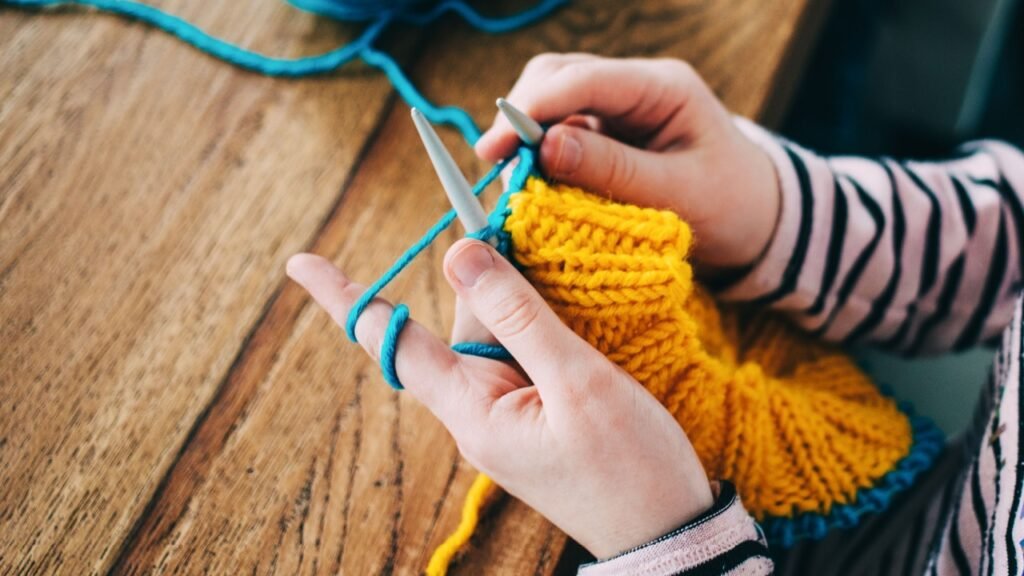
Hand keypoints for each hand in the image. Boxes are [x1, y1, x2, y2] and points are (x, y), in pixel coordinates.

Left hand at [287, 240, 712, 558]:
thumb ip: (519, 315)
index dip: (346, 297)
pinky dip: (536, 321)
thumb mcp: (578, 383)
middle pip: (459, 322)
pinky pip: (520, 353)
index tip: (299, 262)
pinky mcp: (534, 414)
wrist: (670, 534)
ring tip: (558, 266)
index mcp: (472, 409)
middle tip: (511, 216)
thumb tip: (460, 251)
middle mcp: (476, 410)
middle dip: (484, 273)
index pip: (393, 342)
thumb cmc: (630, 468)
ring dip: (519, 295)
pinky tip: (567, 302)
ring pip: (495, 333)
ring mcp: (506, 414)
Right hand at [476, 54, 780, 269]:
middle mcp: (637, 86)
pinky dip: (538, 154)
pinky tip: (528, 181)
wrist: (758, 223)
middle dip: (520, 116)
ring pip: (552, 99)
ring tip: (508, 176)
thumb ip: (613, 171)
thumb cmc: (730, 207)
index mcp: (663, 87)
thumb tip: (545, 149)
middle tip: (494, 164)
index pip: (584, 80)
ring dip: (525, 134)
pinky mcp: (608, 133)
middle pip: (558, 76)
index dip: (532, 109)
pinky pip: (560, 130)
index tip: (495, 148)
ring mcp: (620, 107)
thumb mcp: (678, 194)